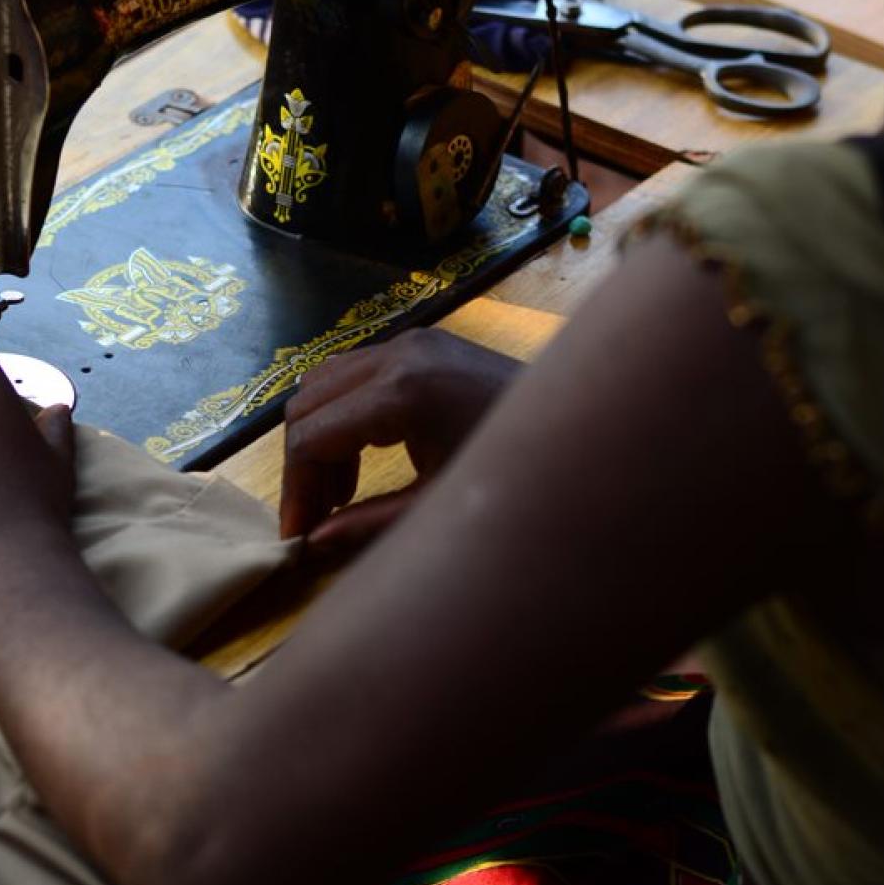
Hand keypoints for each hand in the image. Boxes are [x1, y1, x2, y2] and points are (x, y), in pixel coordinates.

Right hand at [280, 328, 518, 543]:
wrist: (587, 427)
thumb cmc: (518, 474)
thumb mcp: (439, 506)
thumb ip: (369, 524)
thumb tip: (312, 543)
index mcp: (401, 393)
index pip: (311, 436)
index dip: (296, 489)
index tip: (298, 534)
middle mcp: (397, 353)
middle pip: (307, 402)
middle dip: (301, 463)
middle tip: (316, 516)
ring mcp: (409, 341)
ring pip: (323, 382)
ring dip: (319, 436)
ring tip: (339, 493)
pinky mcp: (420, 343)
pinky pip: (353, 373)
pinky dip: (343, 414)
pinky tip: (363, 460)